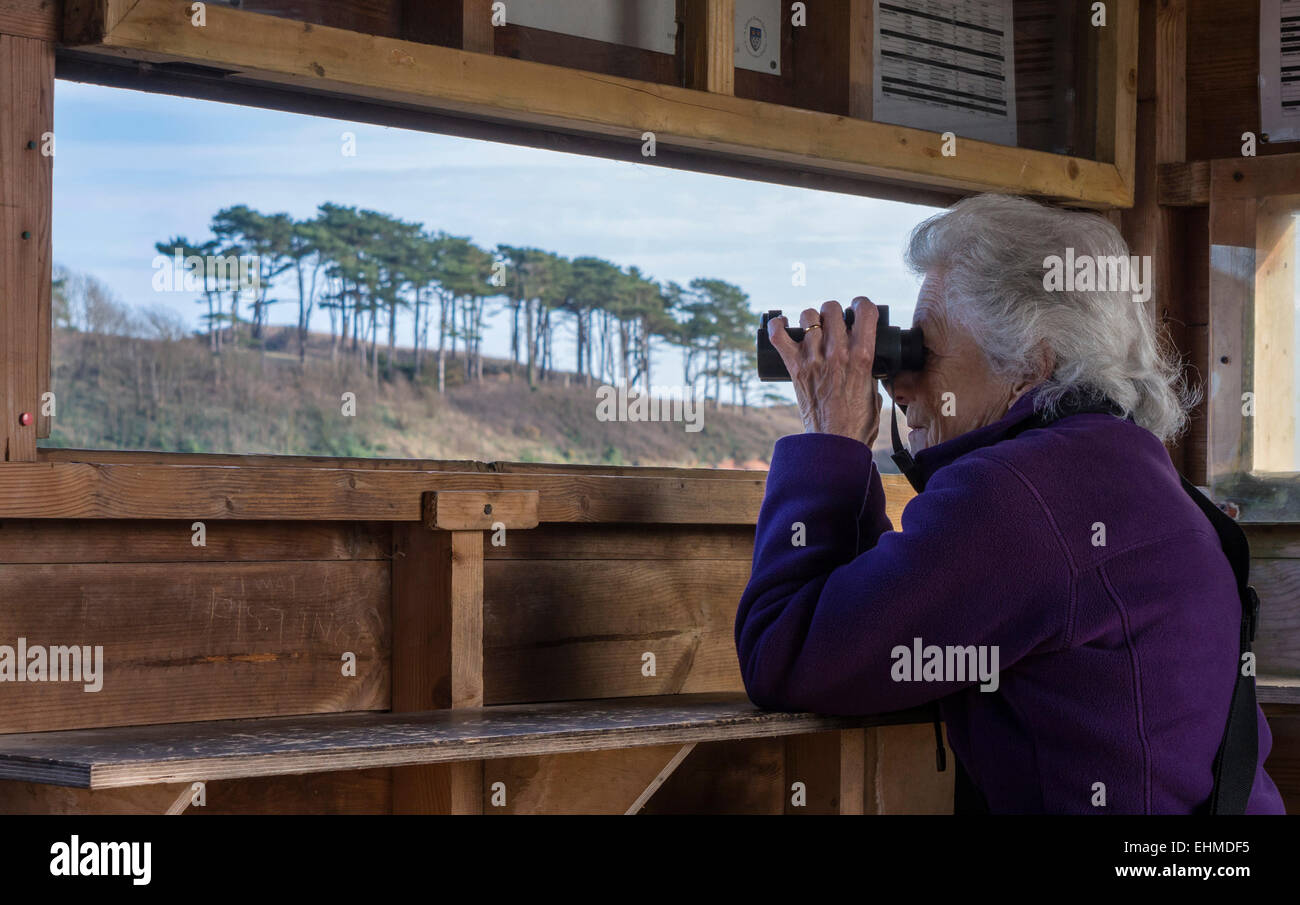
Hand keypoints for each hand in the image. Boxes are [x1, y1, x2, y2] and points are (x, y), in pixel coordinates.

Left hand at [767, 297, 882, 446]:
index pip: (865, 311)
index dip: (862, 305)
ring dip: (811, 320)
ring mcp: (813, 358)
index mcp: (863, 356)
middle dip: (834, 312)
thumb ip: (870, 370)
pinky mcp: (795, 368)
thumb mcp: (875, 390)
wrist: (834, 442)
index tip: (858, 310)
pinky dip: (777, 326)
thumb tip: (866, 358)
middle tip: (834, 324)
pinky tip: (782, 324)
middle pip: (832, 308)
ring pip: (808, 317)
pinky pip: (778, 336)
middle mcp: (837, 352)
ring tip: (813, 330)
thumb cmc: (857, 422)